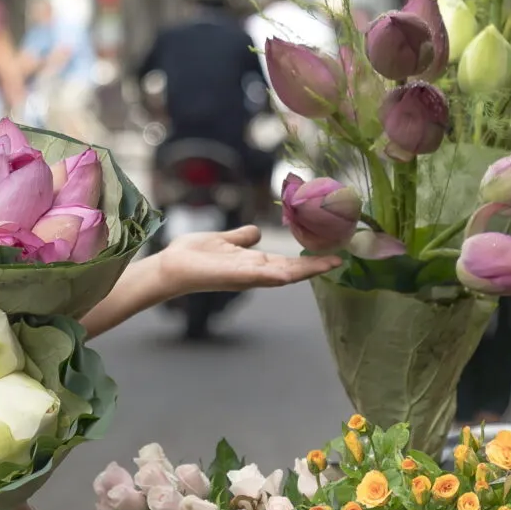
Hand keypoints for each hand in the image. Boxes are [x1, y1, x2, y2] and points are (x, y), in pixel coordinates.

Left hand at [153, 225, 336, 298]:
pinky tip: (290, 274)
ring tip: (328, 264)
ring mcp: (245, 276)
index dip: (309, 259)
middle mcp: (253, 273)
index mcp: (252, 263)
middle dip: (315, 266)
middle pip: (291, 270)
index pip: (287, 262)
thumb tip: (256, 233)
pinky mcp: (233, 276)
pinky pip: (258, 276)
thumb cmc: (193, 255)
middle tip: (340, 259)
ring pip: (282, 275)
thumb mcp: (223, 240)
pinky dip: (275, 276)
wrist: (170, 265)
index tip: (331, 253)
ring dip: (304, 270)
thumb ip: (240, 238)